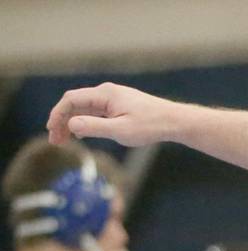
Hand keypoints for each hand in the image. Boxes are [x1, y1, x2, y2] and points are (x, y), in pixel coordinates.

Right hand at [48, 82, 181, 147]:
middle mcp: (106, 92)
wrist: (174, 121)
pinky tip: (81, 134)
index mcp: (104, 94)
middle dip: (62, 120)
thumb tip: (72, 124)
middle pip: (76, 104)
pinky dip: (85, 122)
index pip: (71, 100)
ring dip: (73, 122)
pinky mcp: (120, 106)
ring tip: (64, 140)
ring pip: (85, 108)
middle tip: (55, 141)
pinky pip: (95, 112)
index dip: (58, 115)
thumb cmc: (151, 126)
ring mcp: (113, 98)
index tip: (52, 131)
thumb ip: (95, 127)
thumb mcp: (121, 130)